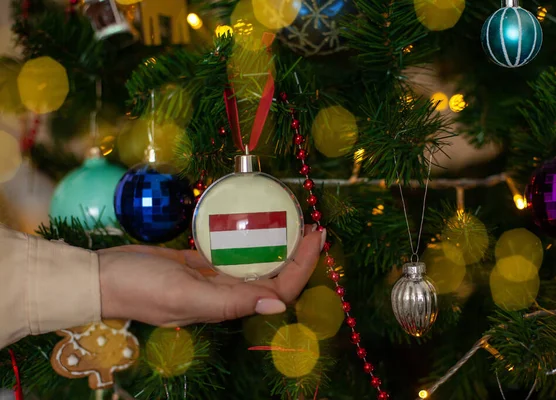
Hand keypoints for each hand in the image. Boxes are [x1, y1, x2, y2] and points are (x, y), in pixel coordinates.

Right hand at [98, 226, 324, 326]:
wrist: (101, 278)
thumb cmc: (140, 288)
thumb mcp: (186, 295)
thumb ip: (230, 301)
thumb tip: (277, 306)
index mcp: (228, 303)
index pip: (280, 289)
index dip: (303, 267)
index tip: (316, 236)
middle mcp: (227, 292)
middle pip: (275, 275)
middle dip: (299, 252)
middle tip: (313, 224)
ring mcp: (213, 277)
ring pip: (256, 262)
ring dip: (278, 244)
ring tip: (293, 220)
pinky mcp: (200, 262)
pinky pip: (233, 250)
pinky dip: (249, 238)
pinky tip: (257, 222)